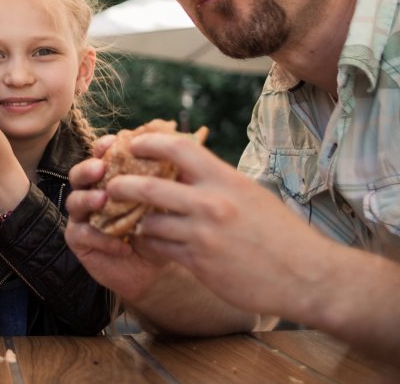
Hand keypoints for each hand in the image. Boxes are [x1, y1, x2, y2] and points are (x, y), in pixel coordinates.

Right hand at [63, 134, 170, 300]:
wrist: (156, 267)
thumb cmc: (160, 228)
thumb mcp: (167, 203)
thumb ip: (168, 181)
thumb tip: (181, 156)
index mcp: (111, 178)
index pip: (100, 156)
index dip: (102, 147)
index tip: (112, 143)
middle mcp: (92, 192)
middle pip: (78, 174)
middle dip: (87, 169)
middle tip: (100, 169)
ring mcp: (82, 216)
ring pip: (74, 201)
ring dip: (87, 199)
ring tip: (103, 201)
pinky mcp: (79, 240)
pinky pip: (82, 234)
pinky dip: (101, 238)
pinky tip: (123, 245)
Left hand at [102, 133, 332, 315]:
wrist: (308, 276)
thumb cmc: (281, 233)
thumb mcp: (251, 195)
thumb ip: (215, 182)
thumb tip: (181, 168)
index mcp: (226, 180)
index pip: (178, 148)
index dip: (149, 142)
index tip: (132, 143)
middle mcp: (212, 204)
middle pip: (148, 187)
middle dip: (121, 184)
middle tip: (111, 185)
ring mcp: (203, 235)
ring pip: (149, 222)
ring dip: (135, 220)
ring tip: (128, 218)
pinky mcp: (198, 263)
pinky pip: (159, 248)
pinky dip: (148, 243)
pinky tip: (146, 242)